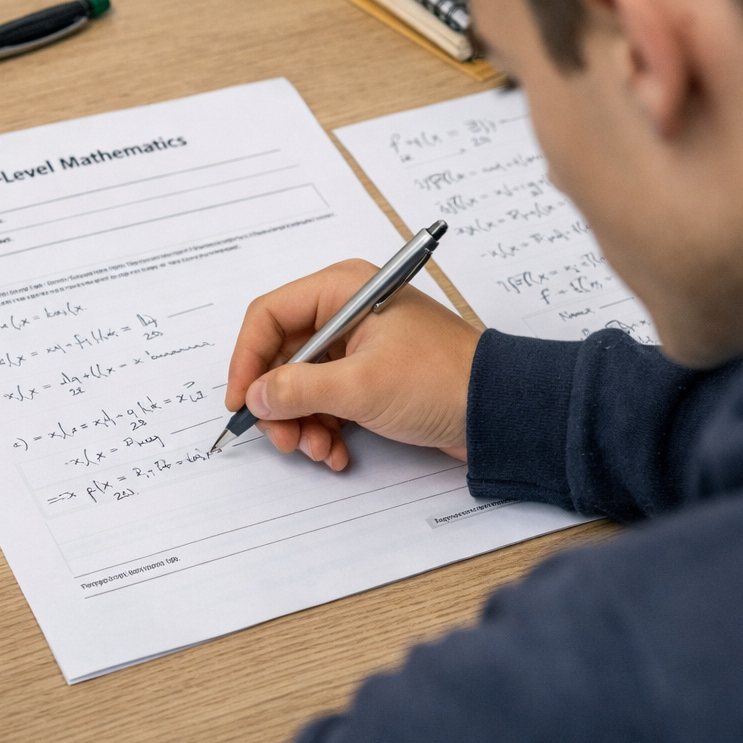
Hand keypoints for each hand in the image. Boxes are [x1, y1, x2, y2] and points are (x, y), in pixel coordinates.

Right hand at [226, 259, 481, 469]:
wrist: (501, 410)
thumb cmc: (443, 380)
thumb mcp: (361, 386)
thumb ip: (298, 389)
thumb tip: (255, 396)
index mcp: (343, 290)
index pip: (269, 316)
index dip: (247, 359)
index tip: (241, 402)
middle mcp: (346, 312)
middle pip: (282, 355)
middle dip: (279, 402)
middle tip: (284, 438)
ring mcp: (359, 346)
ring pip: (301, 384)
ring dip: (302, 422)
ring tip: (319, 449)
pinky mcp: (371, 376)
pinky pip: (327, 400)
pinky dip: (324, 428)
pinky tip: (336, 452)